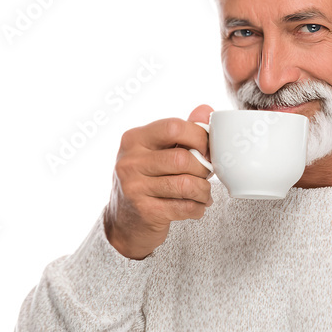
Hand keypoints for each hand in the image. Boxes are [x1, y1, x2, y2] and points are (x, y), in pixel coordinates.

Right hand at [103, 104, 213, 259]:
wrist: (123, 221)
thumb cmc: (147, 180)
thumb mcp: (158, 151)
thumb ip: (182, 130)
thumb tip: (206, 110)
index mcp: (134, 139)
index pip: (174, 127)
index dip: (199, 137)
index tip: (208, 149)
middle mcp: (130, 161)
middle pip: (183, 158)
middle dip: (204, 168)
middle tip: (207, 175)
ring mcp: (134, 187)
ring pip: (186, 184)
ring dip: (204, 191)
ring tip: (204, 193)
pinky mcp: (145, 211)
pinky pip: (184, 207)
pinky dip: (198, 208)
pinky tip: (196, 206)